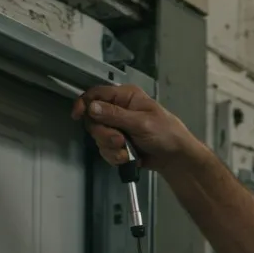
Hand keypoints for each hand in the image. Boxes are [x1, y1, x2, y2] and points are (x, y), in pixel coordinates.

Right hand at [72, 84, 200, 171]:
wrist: (175, 158)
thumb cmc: (166, 134)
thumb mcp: (142, 123)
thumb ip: (115, 115)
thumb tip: (92, 107)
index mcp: (126, 97)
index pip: (96, 94)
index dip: (84, 103)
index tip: (78, 115)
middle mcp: (118, 109)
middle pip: (93, 119)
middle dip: (104, 134)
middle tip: (120, 140)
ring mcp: (117, 127)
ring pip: (98, 136)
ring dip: (111, 147)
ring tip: (127, 152)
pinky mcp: (118, 143)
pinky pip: (105, 149)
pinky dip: (114, 156)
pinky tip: (127, 158)